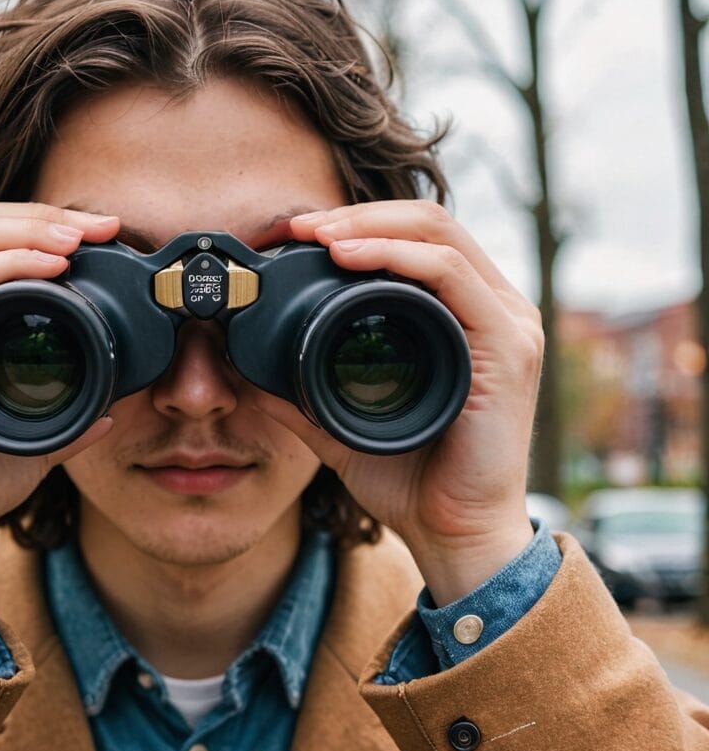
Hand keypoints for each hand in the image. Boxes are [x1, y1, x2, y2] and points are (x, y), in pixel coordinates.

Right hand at [0, 203, 119, 593]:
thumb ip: (72, 407)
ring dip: (26, 232)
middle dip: (41, 218)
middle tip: (99, 226)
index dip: (42, 224)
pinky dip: (1, 267)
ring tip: (78, 239)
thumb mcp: (39, 424)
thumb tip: (116, 403)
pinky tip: (47, 268)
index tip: (101, 231)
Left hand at [258, 200, 539, 604]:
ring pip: (439, 234)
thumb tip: (242, 372)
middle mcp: (488, 309)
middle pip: (427, 222)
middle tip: (296, 226)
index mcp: (457, 318)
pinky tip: (351, 257)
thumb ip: (296, 394)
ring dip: (370, 225)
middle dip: (356, 215)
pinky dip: (399, 255)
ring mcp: (505, 323)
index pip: (411, 241)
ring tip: (315, 234)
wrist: (453, 535)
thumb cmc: (411, 479)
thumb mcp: (338, 422)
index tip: (293, 234)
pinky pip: (452, 276)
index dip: (353, 225)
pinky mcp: (508, 346)